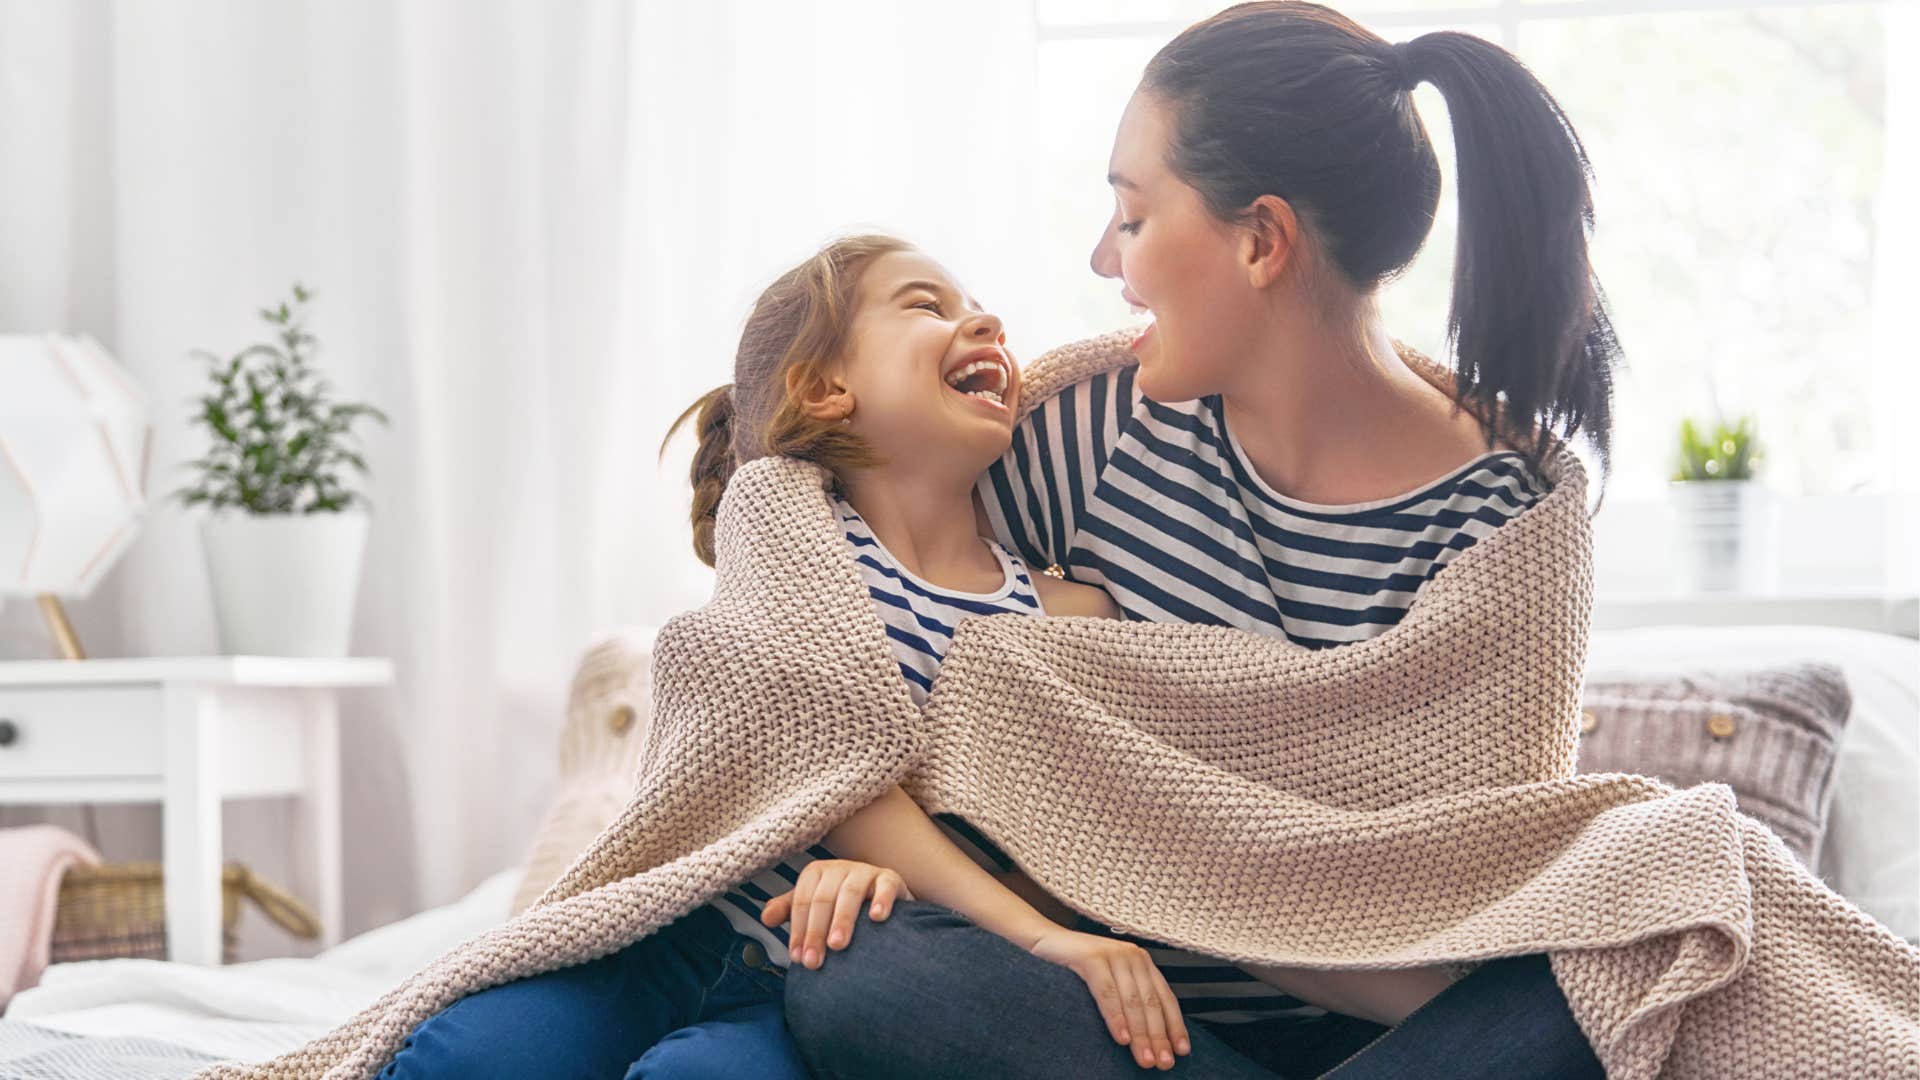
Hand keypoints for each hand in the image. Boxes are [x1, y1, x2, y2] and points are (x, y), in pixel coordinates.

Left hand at [761, 859, 912, 969]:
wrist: (879, 901)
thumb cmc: (839, 906)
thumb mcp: (811, 907)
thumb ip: (788, 911)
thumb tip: (766, 918)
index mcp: (816, 873)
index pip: (802, 900)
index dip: (798, 929)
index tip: (798, 958)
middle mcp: (840, 868)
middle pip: (823, 898)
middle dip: (816, 932)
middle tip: (814, 962)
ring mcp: (866, 872)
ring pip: (851, 892)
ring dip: (842, 919)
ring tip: (837, 945)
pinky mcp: (890, 879)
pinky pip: (886, 886)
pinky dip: (881, 901)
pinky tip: (876, 918)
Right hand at [1029, 928, 1190, 1070]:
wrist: (1045, 941)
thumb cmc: (1078, 967)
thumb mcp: (1112, 982)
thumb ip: (1130, 999)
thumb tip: (1150, 1039)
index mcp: (1142, 963)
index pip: (1165, 998)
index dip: (1175, 1026)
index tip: (1181, 1051)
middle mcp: (1133, 956)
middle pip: (1151, 1003)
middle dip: (1159, 1037)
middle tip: (1162, 1062)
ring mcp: (1113, 954)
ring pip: (1132, 1001)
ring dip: (1140, 1034)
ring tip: (1144, 1058)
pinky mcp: (1092, 957)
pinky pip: (1107, 993)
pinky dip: (1116, 1018)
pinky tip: (1121, 1038)